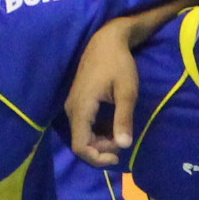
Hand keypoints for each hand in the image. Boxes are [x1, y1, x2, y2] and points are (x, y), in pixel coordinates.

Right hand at [65, 20, 143, 166]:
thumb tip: (124, 146)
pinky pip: (84, 126)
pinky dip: (98, 132)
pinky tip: (114, 125)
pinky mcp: (77, 103)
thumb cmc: (118, 63)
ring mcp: (72, 105)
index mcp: (81, 108)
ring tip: (121, 133)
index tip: (118, 157)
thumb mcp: (127, 91)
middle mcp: (71, 109)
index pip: (80, 146)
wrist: (106, 41)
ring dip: (101, 141)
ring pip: (82, 135)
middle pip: (81, 143)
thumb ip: (123, 119)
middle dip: (102, 149)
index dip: (97, 158)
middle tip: (123, 140)